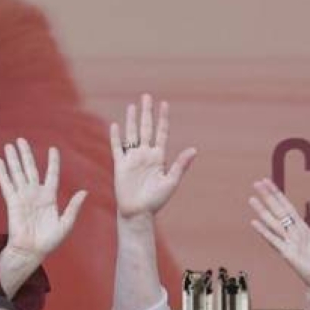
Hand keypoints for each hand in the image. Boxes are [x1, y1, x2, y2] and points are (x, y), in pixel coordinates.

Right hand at [0, 140, 86, 267]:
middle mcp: (35, 194)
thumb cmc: (49, 241)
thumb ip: (74, 207)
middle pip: (30, 169)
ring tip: (9, 145)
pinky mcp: (13, 202)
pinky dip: (3, 173)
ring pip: (17, 173)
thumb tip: (84, 192)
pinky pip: (7, 184)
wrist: (32, 251)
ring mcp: (23, 197)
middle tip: (21, 140)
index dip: (53, 162)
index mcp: (49, 198)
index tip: (53, 149)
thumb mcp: (66, 224)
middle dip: (26, 154)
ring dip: (13, 159)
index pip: (51, 175)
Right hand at [111, 94, 196, 218]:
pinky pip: (117, 148)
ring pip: (132, 134)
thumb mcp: (171, 182)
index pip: (161, 133)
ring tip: (132, 106)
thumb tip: (194, 150)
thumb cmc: (156, 201)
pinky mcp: (121, 166)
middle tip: (146, 96)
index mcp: (158, 157)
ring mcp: (133, 159)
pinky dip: (116, 137)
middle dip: (146, 113)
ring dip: (132, 120)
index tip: (164, 104)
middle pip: (146, 129)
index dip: (163, 119)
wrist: (138, 213)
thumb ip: (180, 165)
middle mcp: (145, 155)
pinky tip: (115, 125)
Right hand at [249, 179, 309, 298]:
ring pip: (273, 223)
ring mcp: (288, 243)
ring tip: (252, 199)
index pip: (287, 207)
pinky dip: (264, 231)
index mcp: (301, 228)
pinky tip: (255, 223)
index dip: (277, 194)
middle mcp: (292, 233)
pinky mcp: (287, 254)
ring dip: (262, 211)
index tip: (267, 182)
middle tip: (256, 183)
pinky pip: (274, 240)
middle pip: (277, 211)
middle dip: (267, 197)